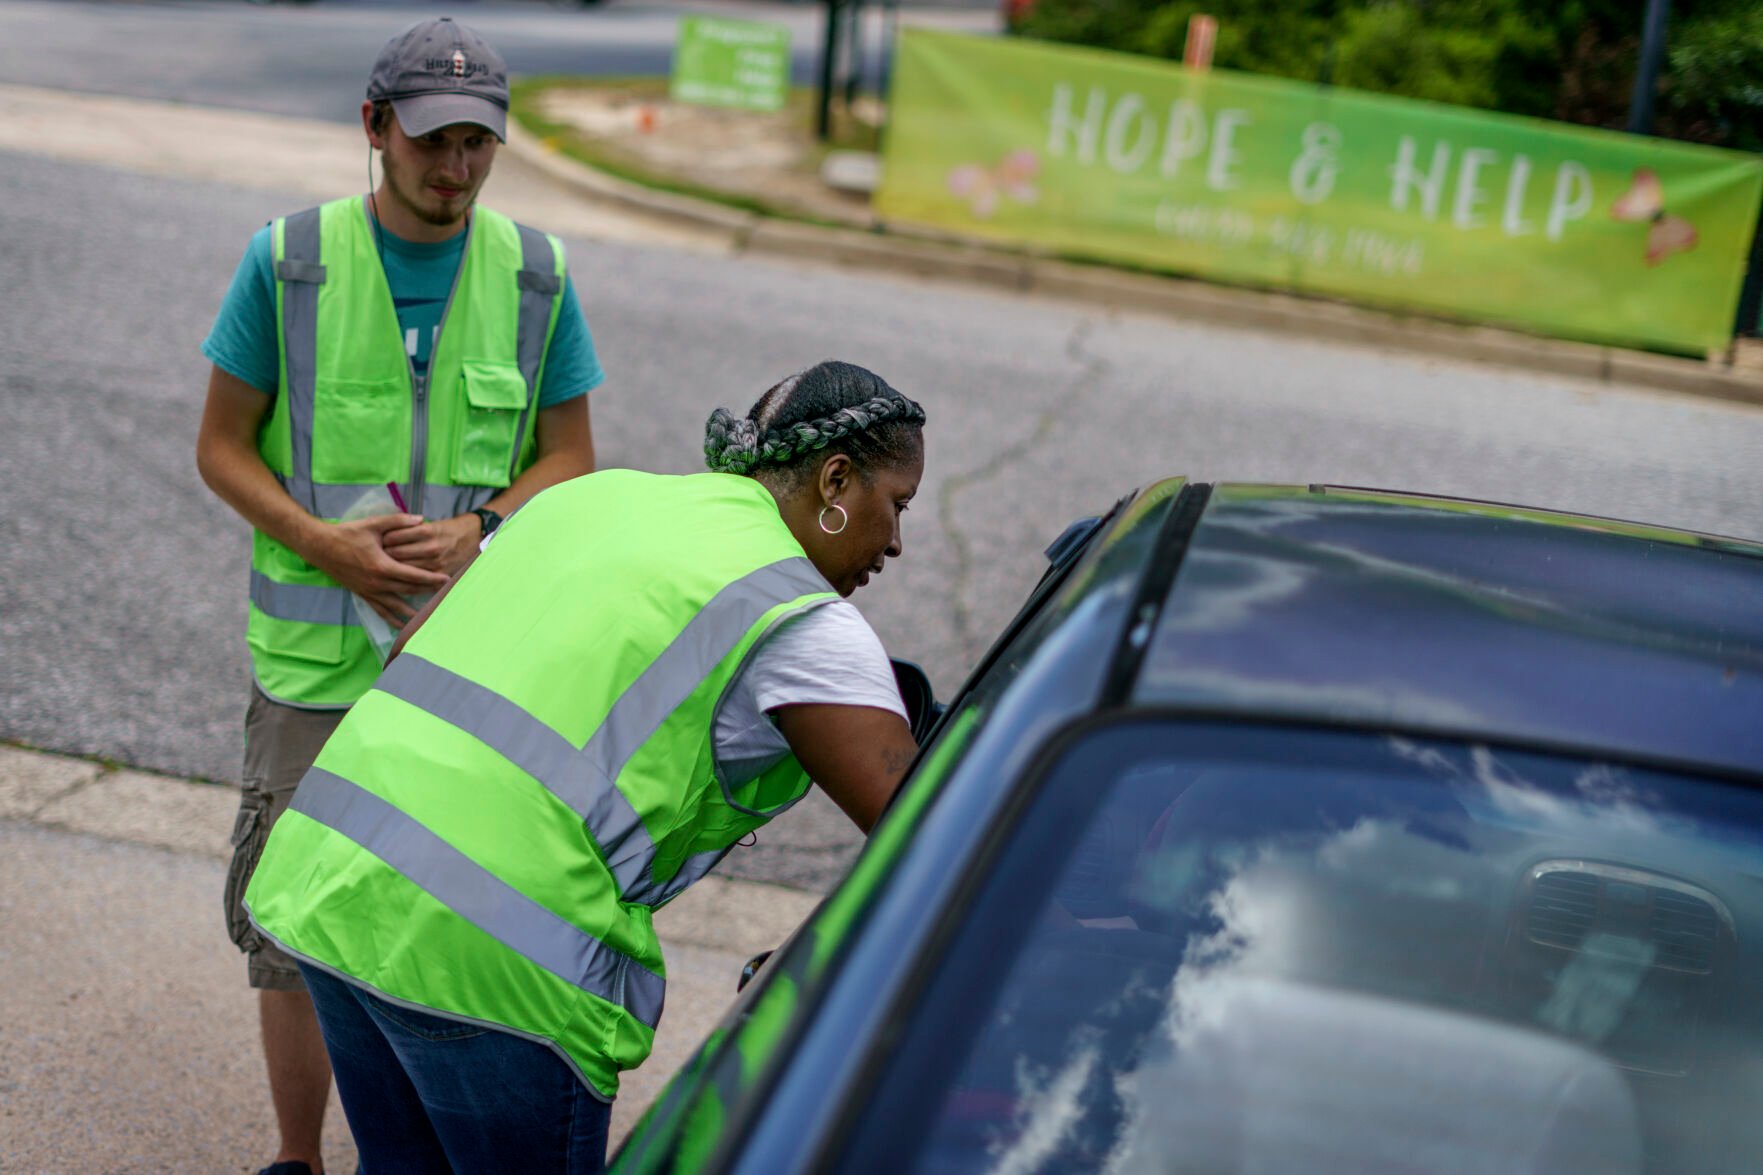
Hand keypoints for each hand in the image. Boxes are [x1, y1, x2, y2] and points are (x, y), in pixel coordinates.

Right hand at [304, 513, 450, 623]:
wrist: (321, 546)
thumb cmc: (348, 534)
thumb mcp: (374, 524)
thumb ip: (398, 521)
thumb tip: (421, 519)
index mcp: (383, 566)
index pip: (414, 575)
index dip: (432, 578)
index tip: (447, 580)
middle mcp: (377, 582)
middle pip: (409, 590)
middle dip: (428, 592)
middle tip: (445, 593)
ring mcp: (369, 591)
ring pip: (397, 604)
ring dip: (413, 610)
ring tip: (429, 616)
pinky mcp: (362, 594)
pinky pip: (380, 610)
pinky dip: (392, 619)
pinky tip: (401, 626)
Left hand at [381, 514, 482, 575]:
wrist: (473, 537)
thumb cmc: (447, 529)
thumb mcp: (429, 523)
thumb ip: (408, 528)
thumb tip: (383, 534)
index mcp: (426, 531)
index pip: (393, 537)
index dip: (380, 540)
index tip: (373, 542)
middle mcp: (430, 547)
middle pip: (396, 554)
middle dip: (381, 556)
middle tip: (372, 557)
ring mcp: (435, 563)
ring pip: (404, 569)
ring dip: (391, 570)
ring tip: (381, 569)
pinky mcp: (440, 574)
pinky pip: (418, 581)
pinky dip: (405, 581)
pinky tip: (395, 580)